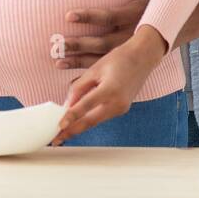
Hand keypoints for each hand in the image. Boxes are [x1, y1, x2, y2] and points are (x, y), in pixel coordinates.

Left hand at [52, 27, 167, 143]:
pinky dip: (88, 119)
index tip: (58, 127)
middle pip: (90, 122)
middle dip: (71, 131)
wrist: (143, 57)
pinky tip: (76, 121)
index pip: (85, 107)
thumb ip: (79, 88)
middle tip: (56, 139)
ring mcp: (121, 109)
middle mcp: (117, 103)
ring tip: (62, 132)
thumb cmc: (119, 59)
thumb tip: (67, 104)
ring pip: (95, 121)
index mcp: (110, 90)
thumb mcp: (94, 69)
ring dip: (79, 126)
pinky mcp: (121, 109)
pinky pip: (101, 117)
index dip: (70, 117)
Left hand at [56, 0, 157, 69]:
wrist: (184, 20)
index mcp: (137, 14)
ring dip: (80, 60)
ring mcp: (131, 49)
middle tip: (58, 43)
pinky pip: (108, 67)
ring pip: (103, 58)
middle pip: (102, 43)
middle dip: (80, 44)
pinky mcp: (129, 57)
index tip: (68, 15)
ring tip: (58, 60)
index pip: (109, 17)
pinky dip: (90, 72)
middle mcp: (133, 35)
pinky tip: (74, 78)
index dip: (88, 16)